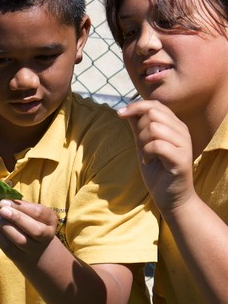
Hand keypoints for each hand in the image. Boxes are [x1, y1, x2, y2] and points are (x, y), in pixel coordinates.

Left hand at [0, 199, 57, 263]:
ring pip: (20, 240)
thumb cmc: (34, 223)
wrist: (38, 250)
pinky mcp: (21, 258)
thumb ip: (23, 206)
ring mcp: (34, 249)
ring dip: (6, 226)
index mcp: (51, 221)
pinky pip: (8, 248)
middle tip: (2, 209)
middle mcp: (46, 237)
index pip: (39, 213)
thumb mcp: (35, 214)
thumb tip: (5, 201)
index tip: (6, 201)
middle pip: (34, 229)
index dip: (22, 206)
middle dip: (17, 218)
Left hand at [118, 100, 193, 214]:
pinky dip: (147, 153)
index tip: (120, 114)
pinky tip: (149, 162)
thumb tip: (128, 111)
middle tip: (141, 146)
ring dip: (143, 142)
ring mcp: (184, 144)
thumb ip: (139, 129)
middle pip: (154, 113)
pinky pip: (158, 145)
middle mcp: (182, 131)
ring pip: (155, 128)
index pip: (155, 105)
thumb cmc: (157, 173)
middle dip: (140, 128)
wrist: (171, 199)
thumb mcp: (144, 146)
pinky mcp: (182, 159)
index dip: (136, 106)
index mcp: (175, 126)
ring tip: (146, 156)